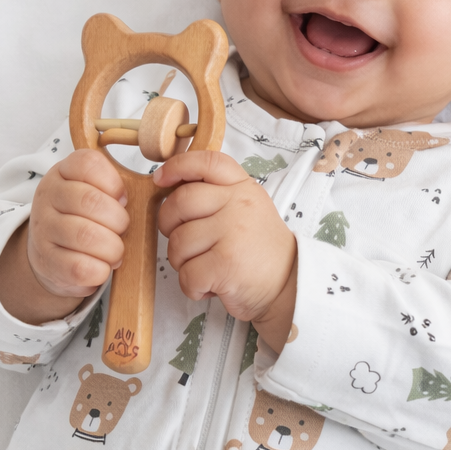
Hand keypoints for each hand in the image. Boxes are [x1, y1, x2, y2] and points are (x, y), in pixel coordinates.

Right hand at [0, 149, 127, 323]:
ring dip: (112, 248)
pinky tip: (102, 266)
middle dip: (118, 219)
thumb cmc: (85, 220)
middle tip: (123, 229)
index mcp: (63, 173)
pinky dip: (101, 270)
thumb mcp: (96, 193)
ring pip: (86, 236)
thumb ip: (118, 185)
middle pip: (90, 201)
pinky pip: (80, 267)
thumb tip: (159, 185)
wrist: (53, 255)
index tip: (122, 198)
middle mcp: (48, 197)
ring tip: (115, 251)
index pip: (88, 163)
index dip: (114, 183)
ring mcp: (44, 229)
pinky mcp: (48, 262)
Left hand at [155, 151, 296, 349]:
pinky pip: (187, 274)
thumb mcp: (248, 209)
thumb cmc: (259, 251)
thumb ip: (217, 195)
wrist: (289, 286)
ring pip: (178, 243)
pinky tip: (210, 286)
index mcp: (243, 188)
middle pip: (180, 202)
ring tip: (205, 268)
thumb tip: (170, 187)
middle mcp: (239, 205)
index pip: (207, 162)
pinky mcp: (225, 264)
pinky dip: (192, 287)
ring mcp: (232, 233)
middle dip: (169, 224)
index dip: (177, 166)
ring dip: (182, 263)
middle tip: (184, 241)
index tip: (160, 179)